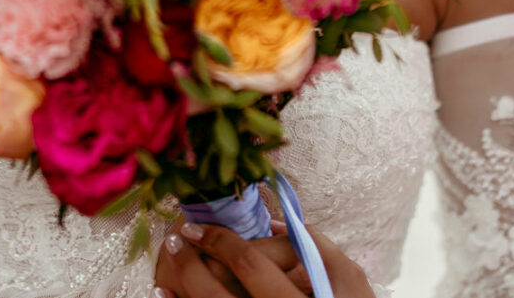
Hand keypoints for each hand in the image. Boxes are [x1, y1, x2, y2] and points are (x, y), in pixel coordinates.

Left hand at [155, 221, 374, 297]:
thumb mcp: (349, 279)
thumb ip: (317, 246)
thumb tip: (274, 223)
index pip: (249, 263)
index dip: (218, 240)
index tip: (196, 227)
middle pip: (218, 295)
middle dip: (190, 265)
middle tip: (176, 240)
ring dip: (181, 295)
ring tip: (165, 274)